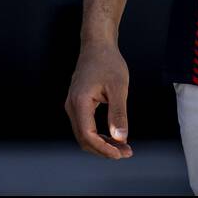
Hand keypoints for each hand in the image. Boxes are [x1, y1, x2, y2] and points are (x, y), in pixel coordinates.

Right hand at [64, 40, 132, 158]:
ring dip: (102, 144)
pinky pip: (85, 126)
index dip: (104, 149)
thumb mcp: (118, 88)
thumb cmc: (107, 61)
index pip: (88, 136)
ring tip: (122, 147)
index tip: (120, 153)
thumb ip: (118, 114)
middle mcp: (72, 105)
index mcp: (80, 102)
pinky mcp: (77, 104)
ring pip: (84, 135)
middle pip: (84, 139)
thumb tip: (120, 137)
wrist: (97, 44)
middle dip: (104, 150)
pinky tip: (113, 136)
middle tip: (126, 152)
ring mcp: (72, 105)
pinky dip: (98, 135)